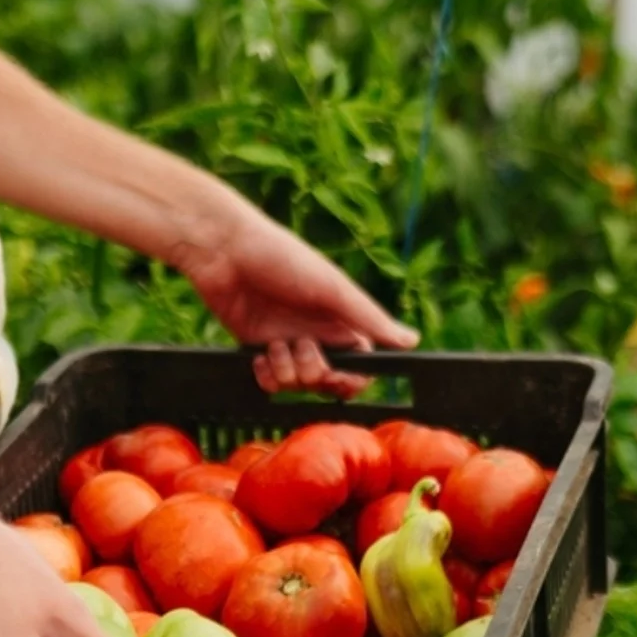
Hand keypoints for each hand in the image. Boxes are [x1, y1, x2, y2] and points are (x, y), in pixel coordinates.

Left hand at [171, 202, 419, 396]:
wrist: (224, 252)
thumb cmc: (282, 258)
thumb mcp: (332, 287)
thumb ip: (370, 318)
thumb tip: (412, 341)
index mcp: (340, 319)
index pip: (360, 364)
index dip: (351, 377)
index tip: (338, 374)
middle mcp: (316, 333)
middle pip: (328, 380)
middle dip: (315, 373)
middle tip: (302, 349)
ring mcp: (287, 342)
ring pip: (298, 384)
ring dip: (287, 370)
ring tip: (274, 344)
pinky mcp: (257, 349)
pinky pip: (270, 383)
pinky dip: (266, 375)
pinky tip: (259, 355)